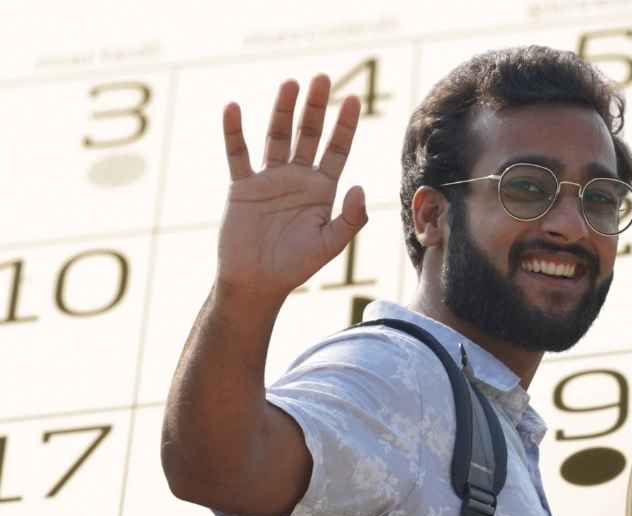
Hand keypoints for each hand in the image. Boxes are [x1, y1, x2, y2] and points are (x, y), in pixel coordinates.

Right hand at [216, 75, 365, 301]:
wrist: (258, 282)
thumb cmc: (296, 266)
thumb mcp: (331, 244)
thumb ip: (351, 218)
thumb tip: (360, 186)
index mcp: (322, 190)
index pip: (337, 149)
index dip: (345, 125)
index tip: (354, 99)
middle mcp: (297, 178)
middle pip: (308, 134)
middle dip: (316, 107)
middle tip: (324, 78)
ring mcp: (269, 179)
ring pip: (277, 136)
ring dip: (283, 110)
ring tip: (291, 83)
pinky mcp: (242, 186)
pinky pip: (237, 154)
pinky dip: (234, 131)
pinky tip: (233, 107)